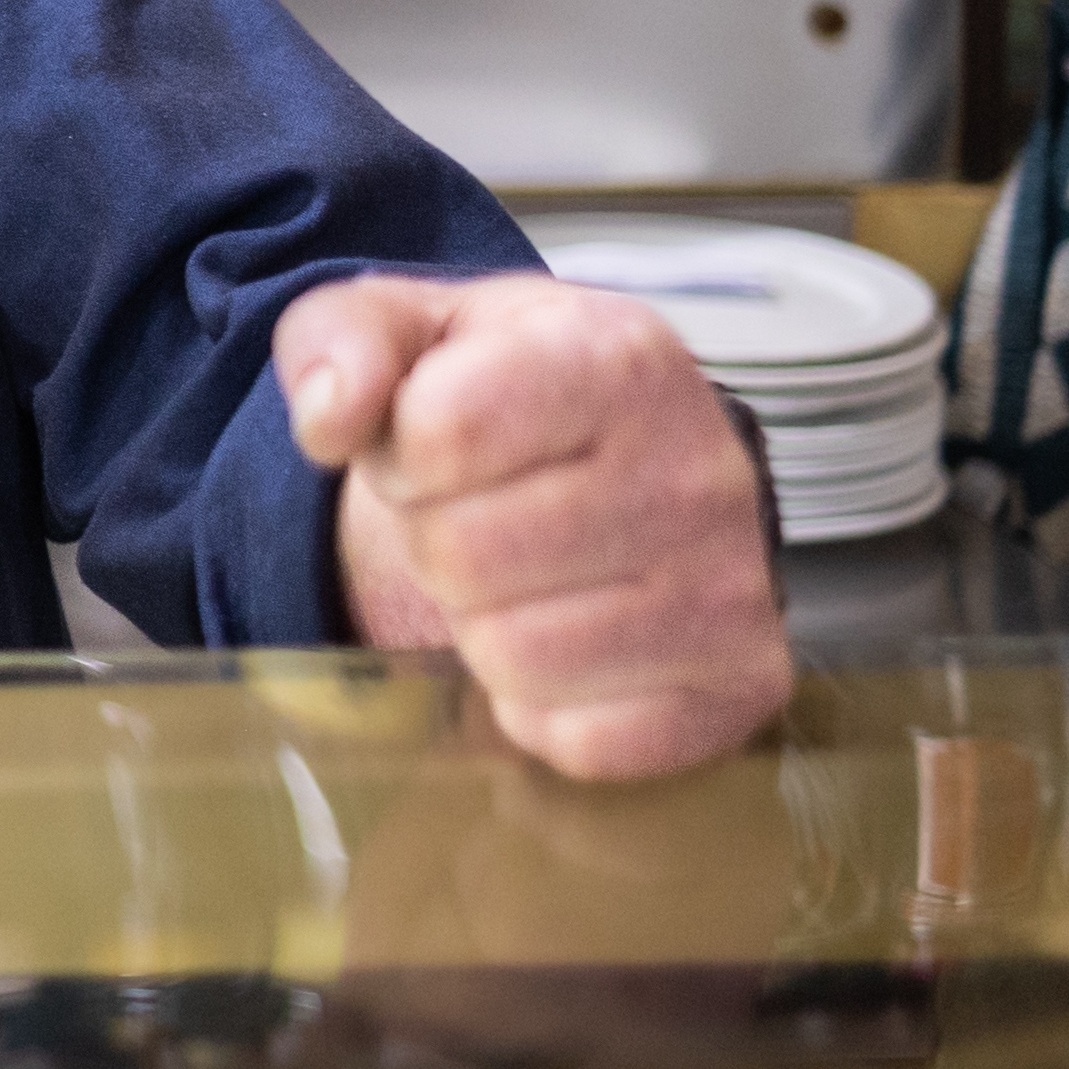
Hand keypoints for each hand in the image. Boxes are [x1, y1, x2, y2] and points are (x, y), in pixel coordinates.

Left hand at [278, 269, 790, 785]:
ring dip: (482, 624)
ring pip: (513, 656)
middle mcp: (701, 468)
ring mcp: (735, 584)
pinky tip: (565, 635)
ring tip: (519, 571)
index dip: (400, 455)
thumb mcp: (404, 329)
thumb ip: (338, 341)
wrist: (607, 466)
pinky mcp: (741, 684)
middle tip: (476, 516)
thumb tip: (328, 417)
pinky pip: (579, 739)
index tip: (430, 447)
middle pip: (465, 557)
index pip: (443, 432)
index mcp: (619, 356)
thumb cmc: (494, 396)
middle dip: (436, 542)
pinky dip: (540, 706)